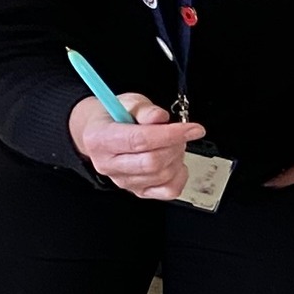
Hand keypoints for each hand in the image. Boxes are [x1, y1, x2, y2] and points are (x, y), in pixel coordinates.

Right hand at [69, 94, 205, 200]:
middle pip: (152, 162)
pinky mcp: (137, 191)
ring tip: (174, 143)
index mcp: (100, 139)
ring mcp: (123, 181)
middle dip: (175, 145)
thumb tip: (160, 117)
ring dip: (177, 157)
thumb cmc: (114, 116)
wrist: (100, 131)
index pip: (139, 140)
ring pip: (162, 176)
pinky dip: (180, 176)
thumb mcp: (128, 102)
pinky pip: (168, 191)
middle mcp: (108, 164)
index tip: (193, 128)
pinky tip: (175, 161)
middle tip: (181, 132)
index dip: (170, 134)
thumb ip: (145, 109)